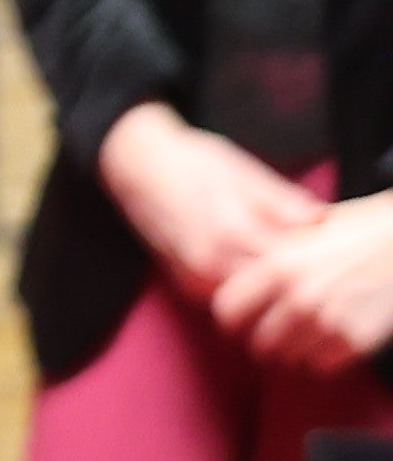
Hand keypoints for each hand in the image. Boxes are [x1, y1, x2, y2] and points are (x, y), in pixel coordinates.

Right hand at [105, 100, 332, 305]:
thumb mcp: (242, 169)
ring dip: (269, 292)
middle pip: (272, 290)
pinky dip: (245, 291)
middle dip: (294, 281)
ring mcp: (195, 277)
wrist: (132, 164)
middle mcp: (212, 263)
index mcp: (233, 232)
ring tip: (284, 271)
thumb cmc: (191, 160)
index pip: (291, 265)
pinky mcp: (184, 284)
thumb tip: (322, 219)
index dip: (314, 261)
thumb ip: (282, 199)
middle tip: (312, 265)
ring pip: (250, 300)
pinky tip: (254, 272)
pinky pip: (227, 298)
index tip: (327, 251)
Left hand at [216, 188, 392, 373]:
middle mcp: (299, 297)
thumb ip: (267, 257)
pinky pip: (322, 364)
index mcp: (278, 266)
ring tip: (305, 332)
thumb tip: (229, 275)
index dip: (232, 316)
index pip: (227, 309)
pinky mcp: (356, 340)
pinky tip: (331, 336)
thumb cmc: (355, 230)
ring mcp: (329, 322)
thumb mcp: (300, 233)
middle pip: (258, 342)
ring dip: (294, 349)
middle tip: (275, 332)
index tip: (240, 318)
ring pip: (289, 358)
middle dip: (264, 339)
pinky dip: (323, 356)